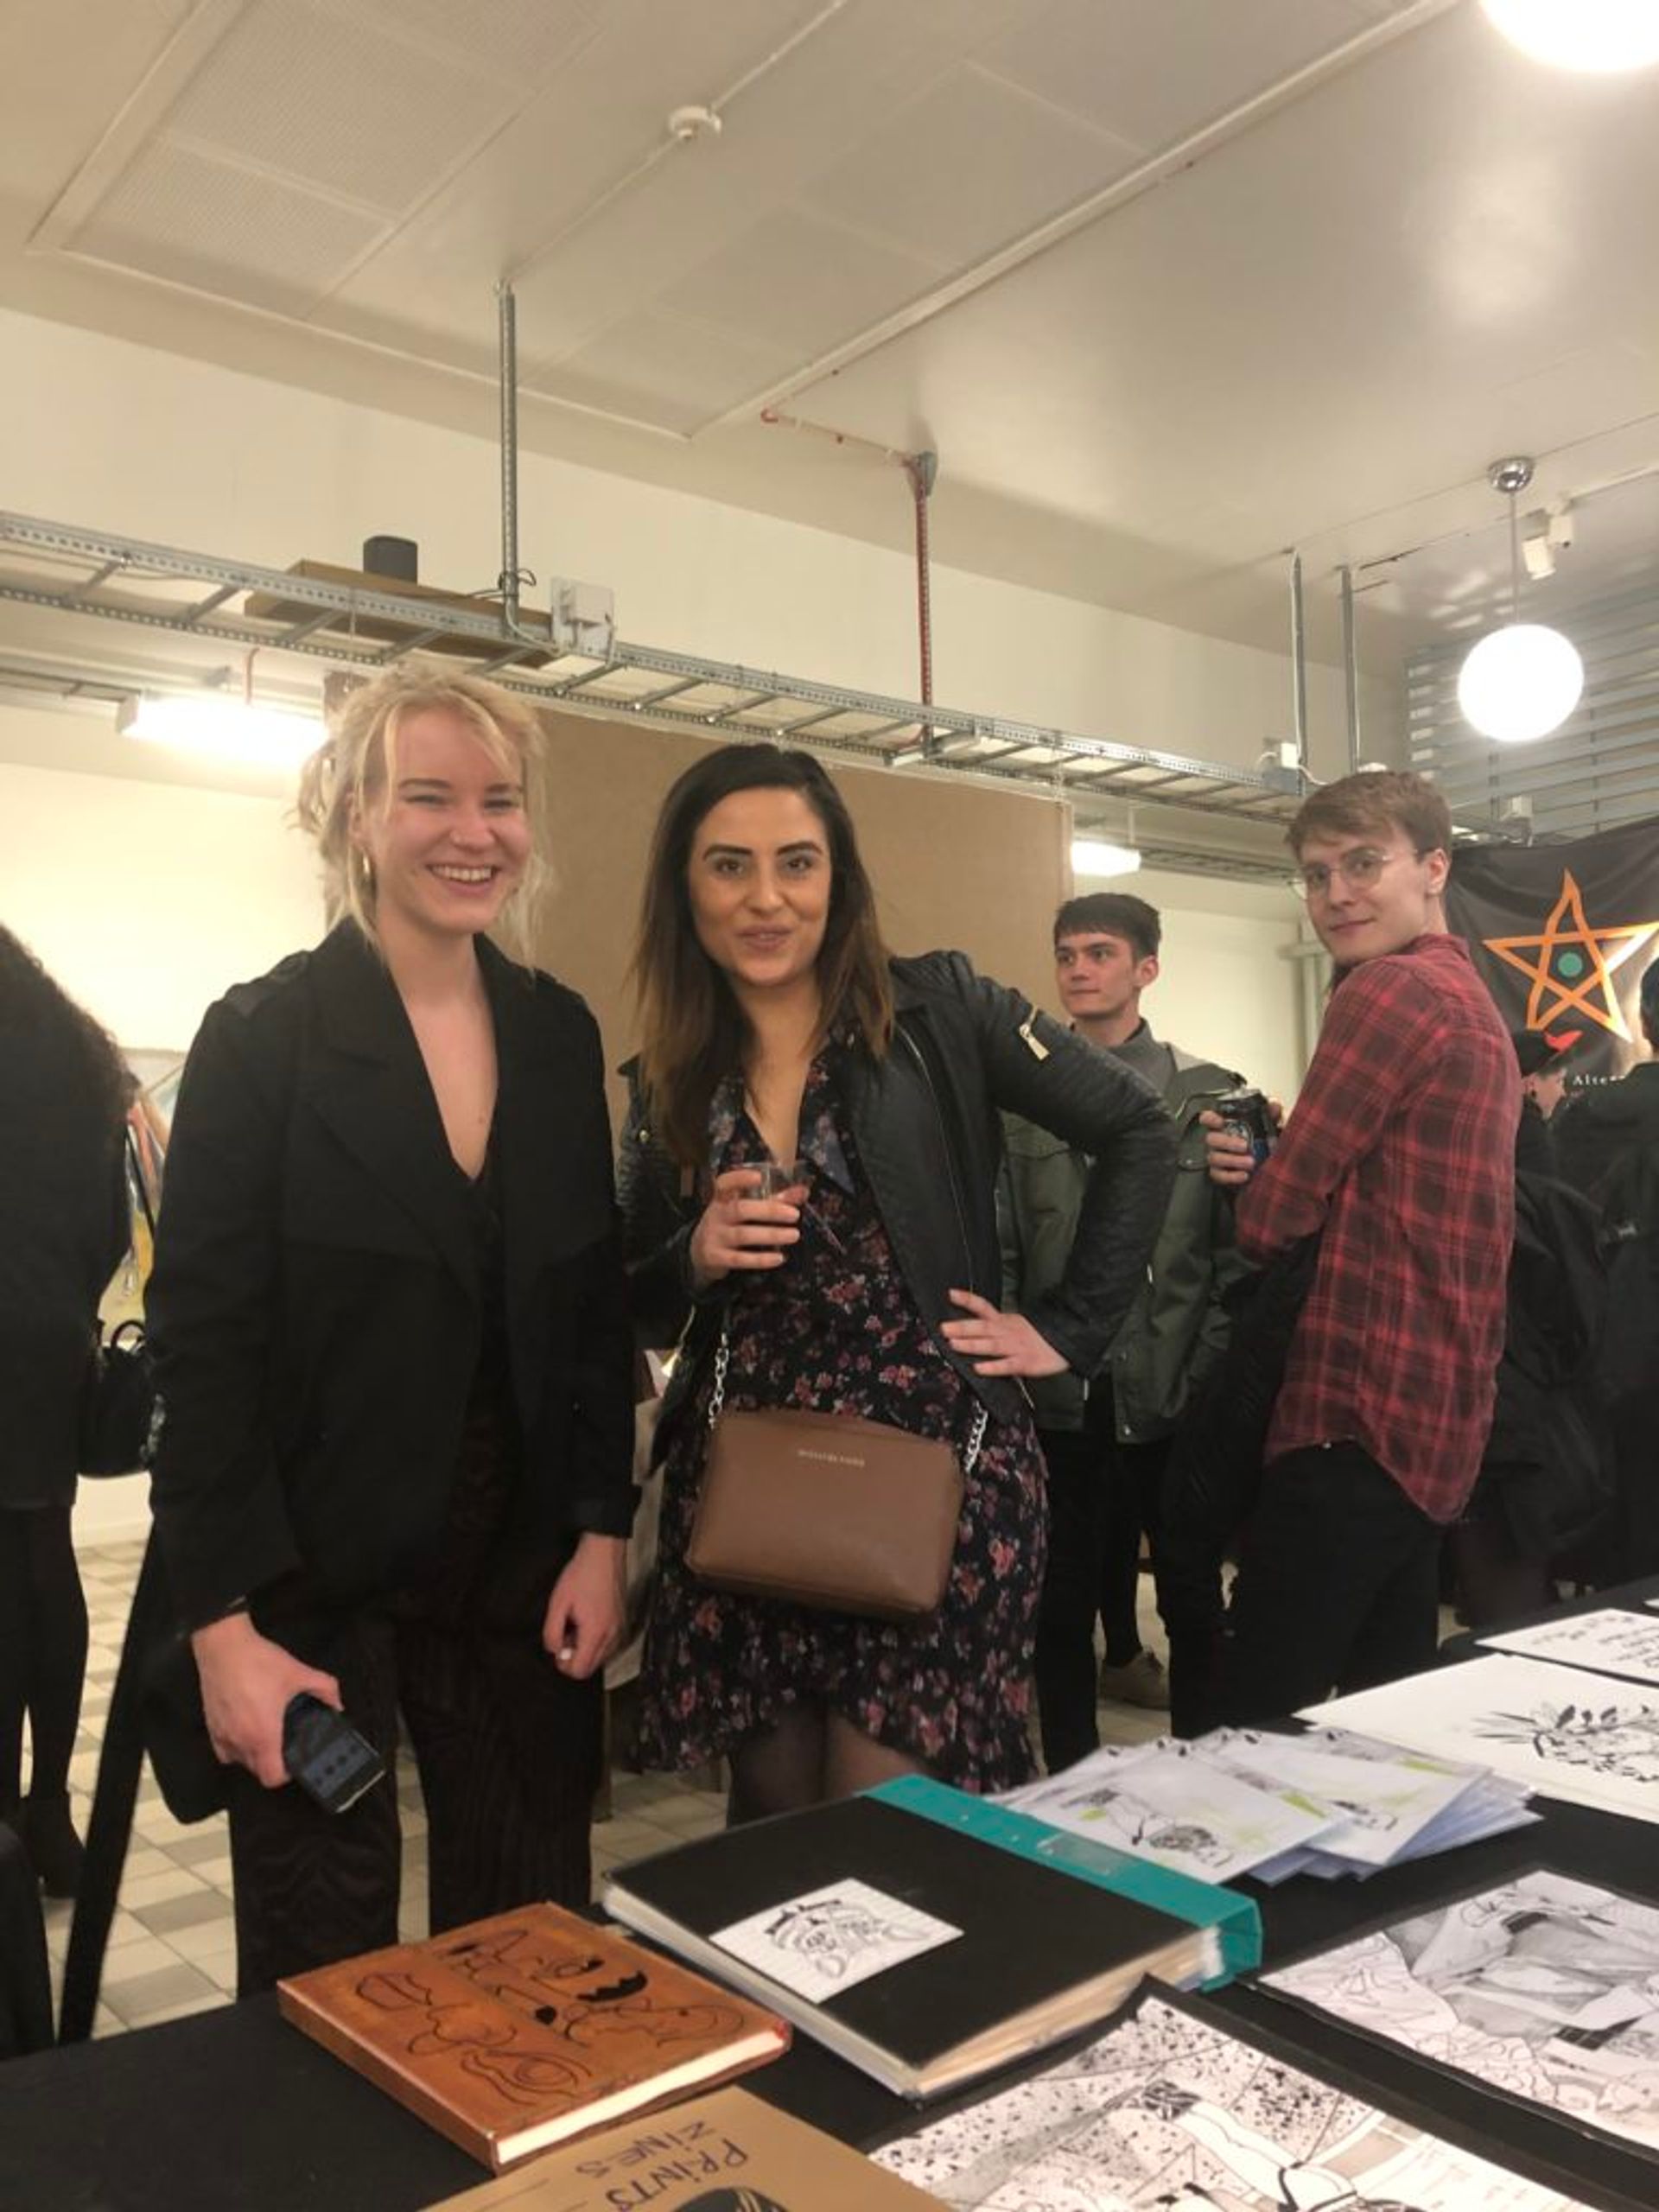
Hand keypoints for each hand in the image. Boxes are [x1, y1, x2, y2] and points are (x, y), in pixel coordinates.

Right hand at [189, 1613, 340, 1789]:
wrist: (224, 1647)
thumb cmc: (260, 1662)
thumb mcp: (298, 1672)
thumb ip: (325, 1689)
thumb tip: (337, 1705)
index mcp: (264, 1735)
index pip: (272, 1777)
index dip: (286, 1775)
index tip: (295, 1758)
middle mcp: (240, 1742)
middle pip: (257, 1771)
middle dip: (273, 1762)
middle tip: (285, 1742)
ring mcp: (222, 1736)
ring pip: (239, 1761)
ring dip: (254, 1755)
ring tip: (267, 1734)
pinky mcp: (210, 1726)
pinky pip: (223, 1750)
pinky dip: (235, 1748)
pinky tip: (245, 1729)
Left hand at [542, 1533, 627, 1679]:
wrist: (604, 1554)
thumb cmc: (581, 1575)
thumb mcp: (558, 1603)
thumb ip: (552, 1632)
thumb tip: (554, 1651)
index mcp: (595, 1633)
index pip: (580, 1671)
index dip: (563, 1665)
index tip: (558, 1646)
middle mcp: (612, 1637)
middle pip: (591, 1668)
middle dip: (574, 1658)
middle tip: (565, 1634)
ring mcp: (620, 1630)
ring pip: (600, 1658)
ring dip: (585, 1650)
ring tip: (575, 1625)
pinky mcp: (623, 1623)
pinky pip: (608, 1645)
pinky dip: (596, 1642)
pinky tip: (588, 1621)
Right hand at [687, 1167, 803, 1290]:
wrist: (697, 1253)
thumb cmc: (728, 1225)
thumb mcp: (744, 1209)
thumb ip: (773, 1199)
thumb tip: (803, 1191)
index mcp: (722, 1198)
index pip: (724, 1183)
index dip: (740, 1179)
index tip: (759, 1177)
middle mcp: (716, 1215)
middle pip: (740, 1209)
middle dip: (769, 1211)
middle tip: (794, 1215)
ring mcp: (714, 1237)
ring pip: (742, 1235)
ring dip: (770, 1234)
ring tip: (794, 1235)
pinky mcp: (715, 1258)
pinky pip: (739, 1259)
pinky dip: (760, 1259)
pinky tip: (779, 1258)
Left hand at [938, 1288, 1068, 1376]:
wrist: (1066, 1342)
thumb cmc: (1037, 1335)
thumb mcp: (1014, 1324)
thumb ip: (994, 1324)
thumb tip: (969, 1328)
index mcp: (1004, 1321)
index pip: (983, 1307)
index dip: (967, 1300)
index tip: (950, 1293)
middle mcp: (1007, 1331)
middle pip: (983, 1327)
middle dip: (962, 1327)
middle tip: (943, 1328)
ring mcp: (1016, 1347)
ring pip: (991, 1345)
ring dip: (972, 1345)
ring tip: (954, 1345)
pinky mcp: (1025, 1363)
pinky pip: (1006, 1365)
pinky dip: (992, 1367)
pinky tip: (978, 1368)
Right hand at [1200, 1101, 1282, 1188]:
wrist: (1267, 1163)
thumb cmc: (1262, 1141)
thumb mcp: (1269, 1126)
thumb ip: (1270, 1115)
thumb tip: (1274, 1106)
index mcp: (1224, 1126)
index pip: (1207, 1118)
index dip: (1209, 1118)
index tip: (1220, 1121)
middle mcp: (1217, 1141)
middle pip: (1211, 1139)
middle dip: (1227, 1142)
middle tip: (1245, 1146)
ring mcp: (1216, 1157)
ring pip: (1214, 1158)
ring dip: (1232, 1160)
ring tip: (1250, 1162)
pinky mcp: (1220, 1174)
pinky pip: (1219, 1176)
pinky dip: (1232, 1176)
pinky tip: (1244, 1175)